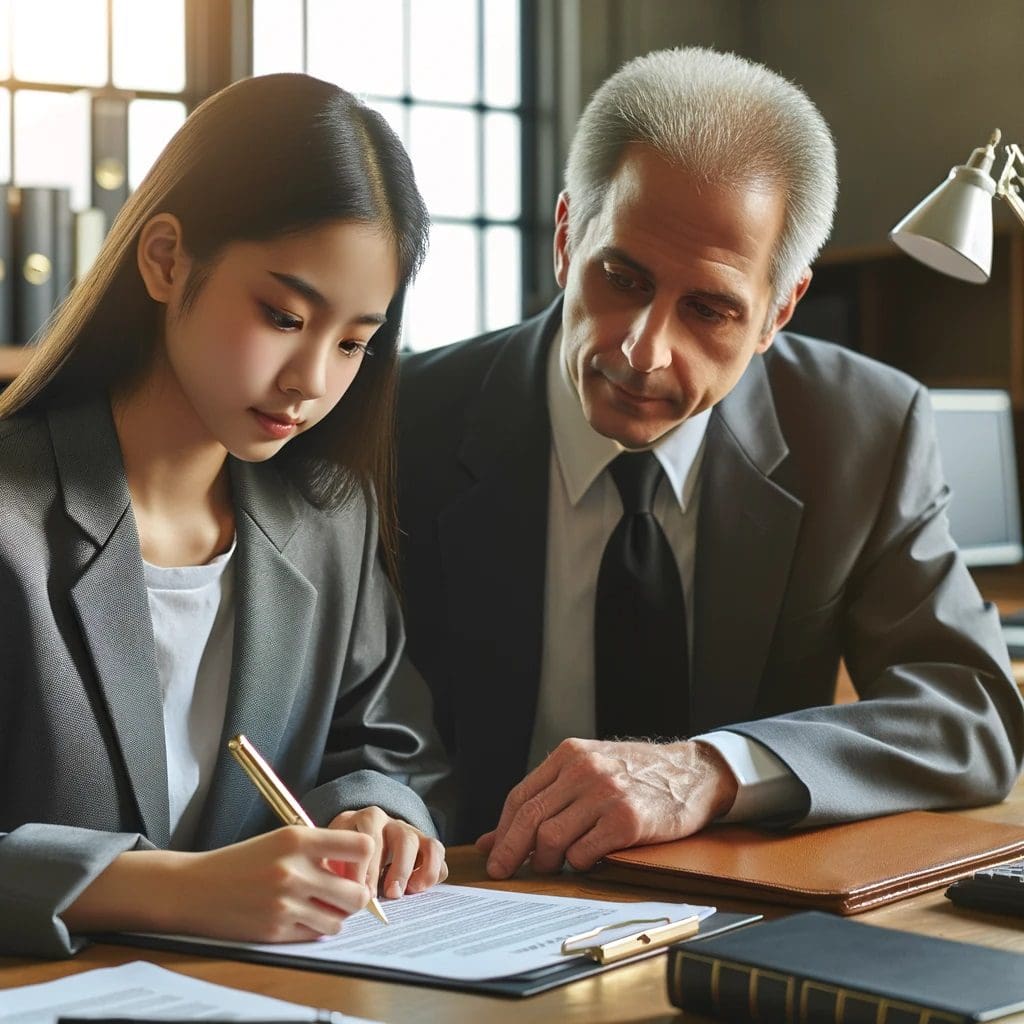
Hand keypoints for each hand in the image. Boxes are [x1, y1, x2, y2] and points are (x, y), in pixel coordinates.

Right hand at [64, 825, 375, 942]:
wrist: (195, 888)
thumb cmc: (243, 860)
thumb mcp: (282, 839)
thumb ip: (320, 849)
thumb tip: (360, 868)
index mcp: (298, 839)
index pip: (361, 846)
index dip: (365, 859)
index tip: (355, 866)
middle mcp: (294, 870)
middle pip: (357, 893)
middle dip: (355, 896)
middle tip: (343, 893)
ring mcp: (285, 903)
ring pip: (339, 921)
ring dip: (335, 916)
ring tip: (319, 906)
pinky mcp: (275, 930)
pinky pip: (316, 935)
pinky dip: (314, 929)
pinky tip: (300, 917)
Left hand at [329, 806, 447, 898]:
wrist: (357, 838)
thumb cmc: (344, 853)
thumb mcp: (333, 855)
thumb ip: (336, 871)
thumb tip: (343, 896)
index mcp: (365, 820)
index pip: (369, 835)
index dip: (367, 866)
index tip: (362, 893)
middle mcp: (391, 822)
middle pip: (403, 838)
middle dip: (398, 869)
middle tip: (391, 895)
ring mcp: (411, 832)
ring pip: (426, 844)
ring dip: (421, 870)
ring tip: (410, 892)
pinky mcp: (425, 845)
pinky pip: (438, 854)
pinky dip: (433, 872)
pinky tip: (418, 889)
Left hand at [475, 738, 737, 877]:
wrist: (691, 774)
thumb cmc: (636, 777)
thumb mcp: (589, 772)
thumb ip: (547, 799)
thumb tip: (495, 839)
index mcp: (570, 755)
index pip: (521, 796)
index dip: (502, 830)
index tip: (493, 855)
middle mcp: (585, 770)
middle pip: (530, 817)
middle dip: (511, 851)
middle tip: (503, 873)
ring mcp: (606, 794)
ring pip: (552, 838)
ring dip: (547, 861)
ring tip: (555, 866)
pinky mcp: (627, 821)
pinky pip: (584, 853)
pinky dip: (579, 864)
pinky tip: (587, 860)